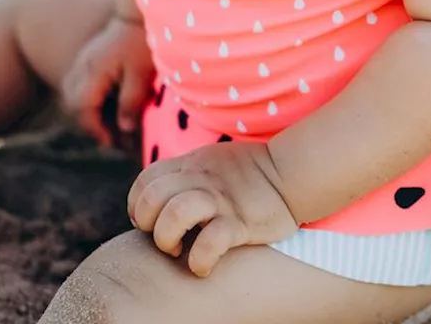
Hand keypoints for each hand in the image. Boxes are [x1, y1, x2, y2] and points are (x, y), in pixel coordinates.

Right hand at [61, 15, 154, 147]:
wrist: (140, 12)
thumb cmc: (143, 41)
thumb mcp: (142, 74)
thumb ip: (131, 101)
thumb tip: (124, 128)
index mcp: (94, 71)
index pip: (82, 108)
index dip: (95, 129)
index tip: (112, 141)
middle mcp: (82, 66)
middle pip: (72, 103)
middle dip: (90, 124)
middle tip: (112, 137)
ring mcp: (83, 60)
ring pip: (72, 93)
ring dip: (87, 112)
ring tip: (110, 124)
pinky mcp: (89, 57)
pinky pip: (79, 83)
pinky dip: (88, 98)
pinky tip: (108, 105)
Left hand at [127, 141, 297, 276]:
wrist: (292, 173)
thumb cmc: (250, 174)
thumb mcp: (212, 162)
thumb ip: (186, 174)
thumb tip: (159, 199)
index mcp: (191, 165)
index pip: (145, 181)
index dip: (138, 205)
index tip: (149, 221)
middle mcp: (202, 180)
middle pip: (153, 196)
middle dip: (148, 222)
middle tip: (164, 237)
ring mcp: (221, 201)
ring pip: (176, 213)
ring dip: (167, 238)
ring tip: (178, 249)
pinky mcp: (241, 223)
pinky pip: (211, 242)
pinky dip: (200, 260)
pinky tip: (203, 266)